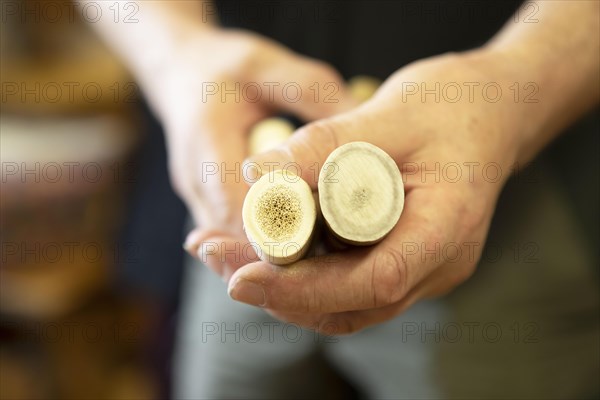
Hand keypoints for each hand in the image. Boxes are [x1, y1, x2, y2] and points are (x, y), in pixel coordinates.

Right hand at [140, 28, 355, 277]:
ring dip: (271, 263)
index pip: (240, 206)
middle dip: (278, 261)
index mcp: (206, 144)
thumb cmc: (224, 67)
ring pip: (236, 245)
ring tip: (320, 280)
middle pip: (237, 239)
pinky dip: (265, 250)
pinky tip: (301, 260)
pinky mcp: (209, 203)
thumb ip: (311, 92)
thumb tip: (362, 121)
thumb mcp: (268, 66)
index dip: (279, 234)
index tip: (321, 248)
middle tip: (329, 279)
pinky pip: (236, 237)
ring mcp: (199, 197)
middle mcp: (197, 182)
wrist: (180, 72)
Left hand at [220, 50, 532, 333]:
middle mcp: (433, 265)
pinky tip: (259, 245)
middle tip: (212, 254)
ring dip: (278, 284)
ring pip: (340, 300)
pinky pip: (344, 280)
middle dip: (273, 289)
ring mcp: (417, 267)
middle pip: (346, 302)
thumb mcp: (393, 113)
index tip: (245, 276)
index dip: (307, 289)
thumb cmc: (455, 108)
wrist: (491, 113)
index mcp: (446, 231)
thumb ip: (328, 145)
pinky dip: (299, 271)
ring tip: (220, 251)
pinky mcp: (397, 256)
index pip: (376, 282)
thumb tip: (257, 173)